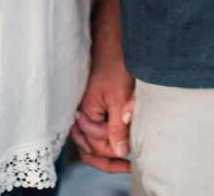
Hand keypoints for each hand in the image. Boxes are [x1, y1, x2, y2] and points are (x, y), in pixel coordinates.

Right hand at [71, 58, 135, 172]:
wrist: (112, 46)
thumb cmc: (115, 68)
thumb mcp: (119, 99)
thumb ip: (117, 127)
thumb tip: (119, 153)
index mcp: (85, 115)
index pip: (97, 146)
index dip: (114, 152)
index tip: (131, 158)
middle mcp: (81, 118)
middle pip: (90, 150)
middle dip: (108, 161)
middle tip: (128, 167)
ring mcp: (86, 115)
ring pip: (91, 144)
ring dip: (105, 154)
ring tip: (123, 162)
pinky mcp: (93, 111)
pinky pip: (95, 134)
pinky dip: (105, 142)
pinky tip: (118, 145)